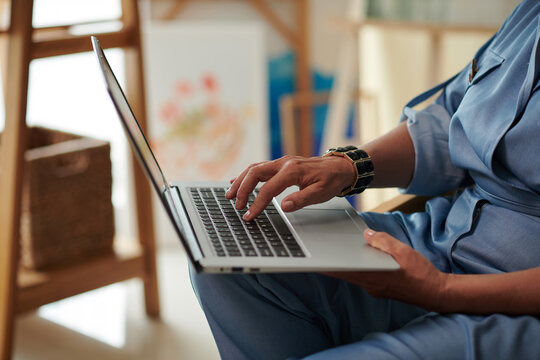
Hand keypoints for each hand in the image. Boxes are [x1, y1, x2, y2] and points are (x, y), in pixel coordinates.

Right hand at [226, 155, 355, 220]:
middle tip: (235, 205)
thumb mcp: (320, 193)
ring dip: (240, 181)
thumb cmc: (330, 180)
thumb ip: (301, 199)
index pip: (268, 189)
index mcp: (292, 171)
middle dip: (242, 189)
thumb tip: (283, 206)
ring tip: (229, 194)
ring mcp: (281, 162)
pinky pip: (259, 167)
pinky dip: (246, 175)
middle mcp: (283, 163)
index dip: (257, 204)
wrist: (339, 167)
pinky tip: (236, 180)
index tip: (249, 216)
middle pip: (254, 173)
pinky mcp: (280, 164)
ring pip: (254, 168)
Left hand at [325, 229, 447, 311]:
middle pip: (345, 274)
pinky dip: (356, 269)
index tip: (316, 263)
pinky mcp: (380, 288)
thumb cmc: (421, 273)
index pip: (345, 271)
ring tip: (332, 256)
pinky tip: (356, 261)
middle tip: (317, 256)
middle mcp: (371, 284)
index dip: (329, 267)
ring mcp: (375, 288)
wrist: (436, 292)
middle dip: (331, 266)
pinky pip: (363, 278)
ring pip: (353, 276)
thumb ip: (383, 241)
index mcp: (373, 276)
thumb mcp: (403, 251)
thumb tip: (367, 235)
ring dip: (343, 267)